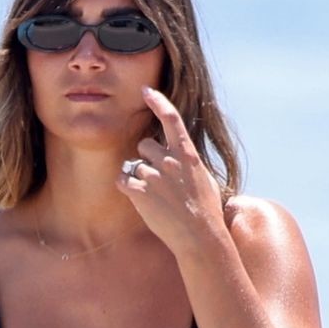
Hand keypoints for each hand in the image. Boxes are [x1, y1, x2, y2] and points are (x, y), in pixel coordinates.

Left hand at [116, 86, 226, 255]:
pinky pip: (122, 180)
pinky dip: (126, 187)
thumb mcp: (204, 179)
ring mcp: (154, 175)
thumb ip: (189, 163)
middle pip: (145, 145)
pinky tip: (139, 198)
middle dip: (146, 157)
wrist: (199, 236)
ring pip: (133, 165)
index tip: (146, 91)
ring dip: (138, 177)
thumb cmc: (206, 211)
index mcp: (186, 154)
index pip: (171, 118)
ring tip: (154, 197)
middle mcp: (169, 160)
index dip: (158, 101)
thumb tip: (182, 156)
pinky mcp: (140, 192)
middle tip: (158, 180)